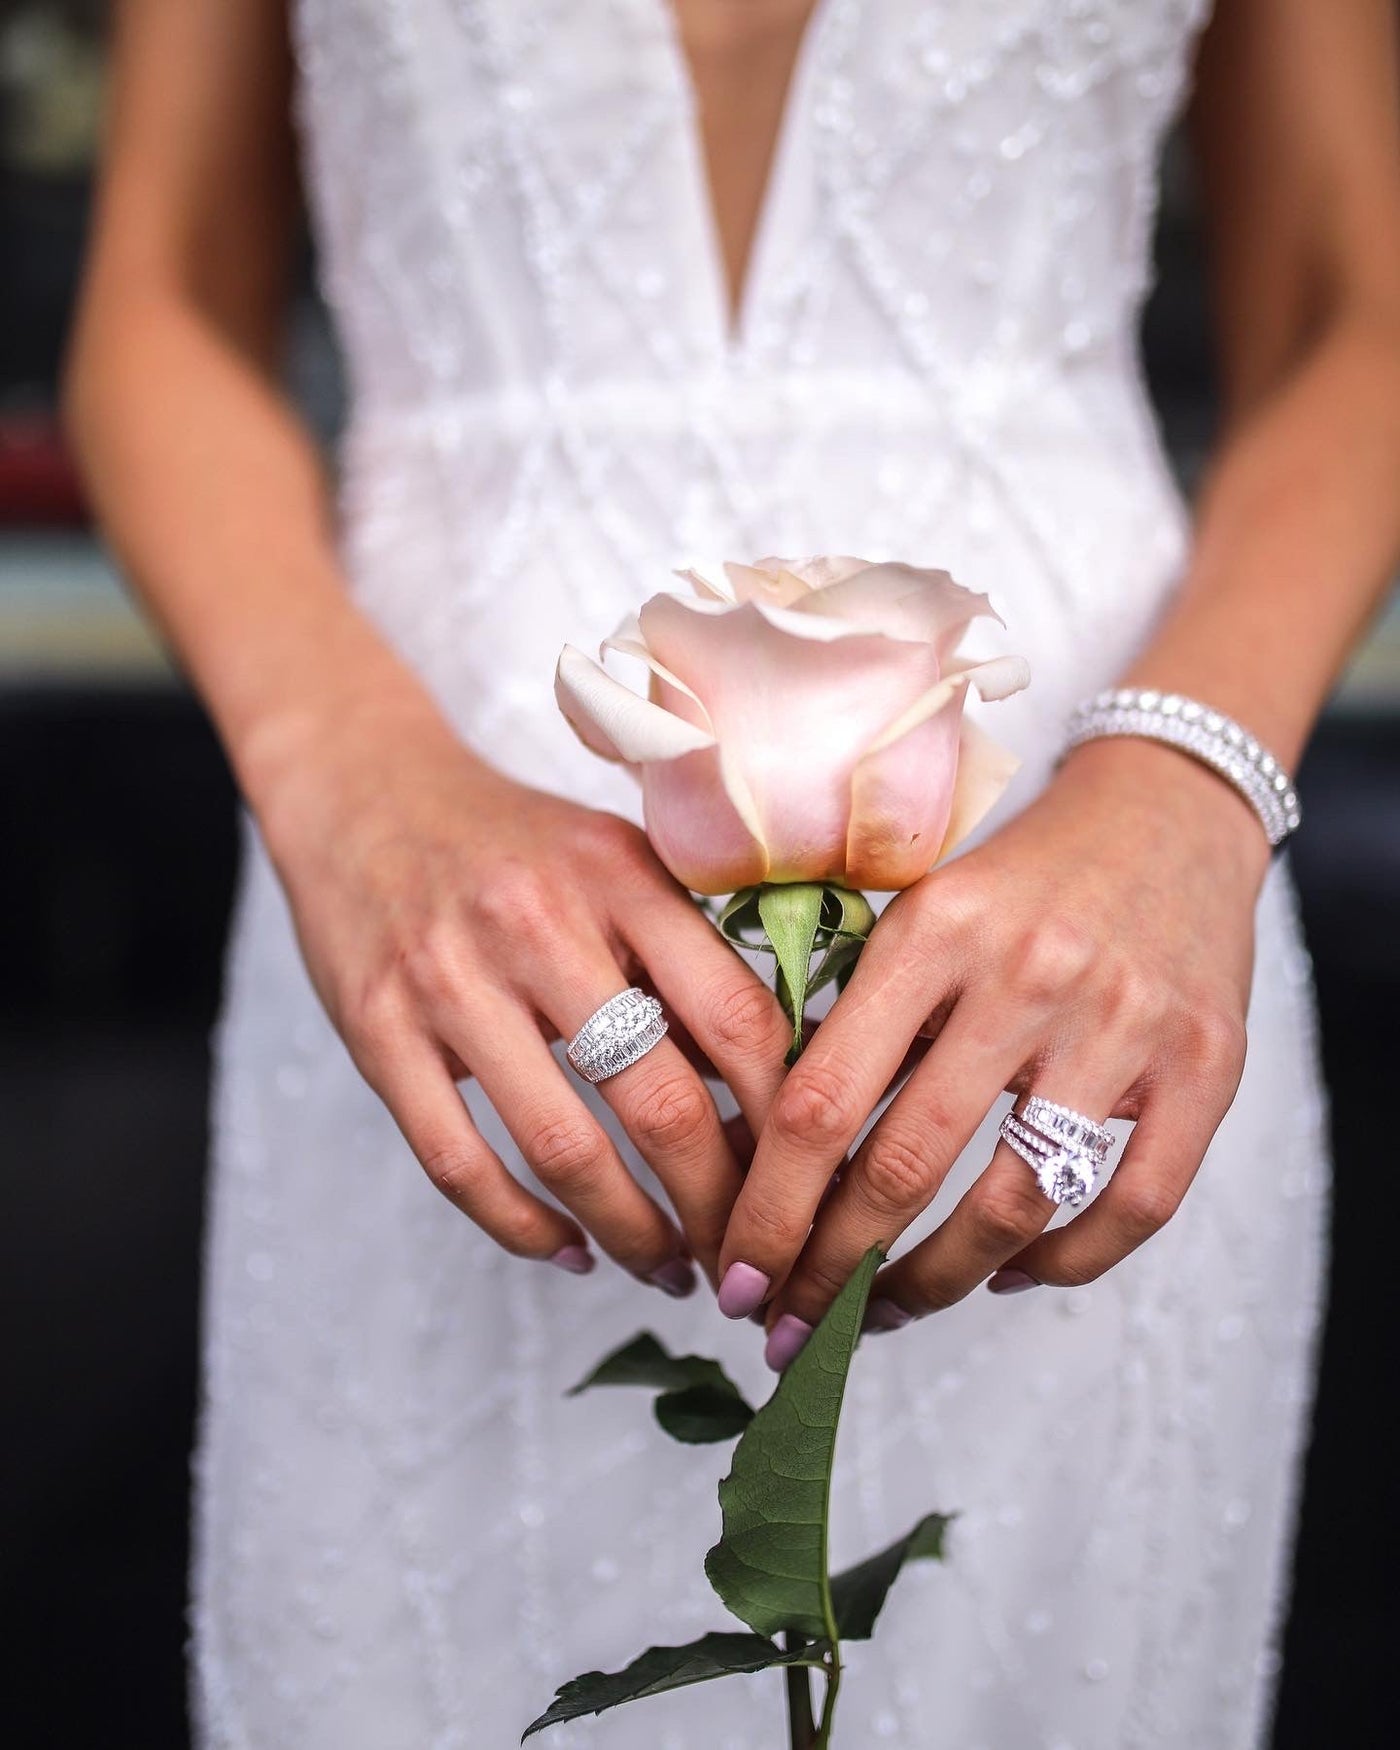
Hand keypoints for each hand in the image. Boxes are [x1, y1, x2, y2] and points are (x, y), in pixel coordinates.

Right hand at [253, 690, 791, 1291]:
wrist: (366, 789)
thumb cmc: (516, 841)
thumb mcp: (618, 863)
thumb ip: (690, 958)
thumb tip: (777, 1091)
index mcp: (622, 877)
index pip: (738, 1018)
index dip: (787, 1118)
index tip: (810, 1178)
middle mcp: (539, 924)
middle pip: (661, 1101)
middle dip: (719, 1207)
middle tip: (746, 1259)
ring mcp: (451, 980)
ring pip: (563, 1148)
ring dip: (630, 1234)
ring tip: (668, 1271)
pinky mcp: (377, 1030)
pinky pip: (458, 1161)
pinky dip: (521, 1226)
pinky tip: (566, 1252)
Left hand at [715, 737, 1271, 1360]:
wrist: (1168, 813)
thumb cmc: (1019, 878)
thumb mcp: (921, 913)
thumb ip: (859, 1017)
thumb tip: (771, 1165)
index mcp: (933, 930)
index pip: (822, 1100)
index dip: (770, 1210)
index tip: (739, 1280)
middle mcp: (1026, 976)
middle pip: (904, 1169)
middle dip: (833, 1274)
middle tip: (795, 1332)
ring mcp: (1123, 1024)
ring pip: (1012, 1206)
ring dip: (936, 1285)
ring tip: (886, 1315)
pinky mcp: (1206, 1065)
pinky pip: (1133, 1207)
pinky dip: (1064, 1264)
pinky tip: (1012, 1275)